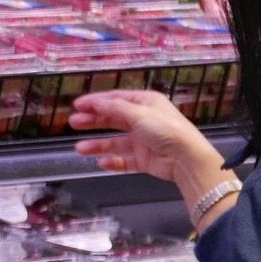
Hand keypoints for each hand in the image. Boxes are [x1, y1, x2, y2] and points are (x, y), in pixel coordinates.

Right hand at [69, 89, 233, 216]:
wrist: (186, 158)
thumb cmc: (165, 130)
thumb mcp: (138, 113)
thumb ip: (114, 108)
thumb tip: (95, 102)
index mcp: (145, 103)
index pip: (116, 99)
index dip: (96, 102)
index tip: (77, 105)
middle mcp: (143, 120)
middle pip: (113, 119)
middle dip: (93, 121)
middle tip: (73, 123)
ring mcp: (143, 141)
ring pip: (115, 141)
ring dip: (98, 144)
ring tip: (80, 148)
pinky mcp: (144, 159)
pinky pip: (124, 160)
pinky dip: (113, 161)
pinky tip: (101, 162)